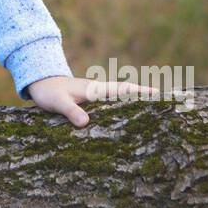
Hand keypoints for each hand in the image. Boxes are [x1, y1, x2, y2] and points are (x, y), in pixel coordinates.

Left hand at [25, 75, 158, 126]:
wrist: (39, 83)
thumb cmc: (49, 92)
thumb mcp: (58, 102)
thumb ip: (70, 111)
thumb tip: (85, 123)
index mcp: (96, 90)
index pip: (123, 90)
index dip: (141, 92)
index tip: (160, 94)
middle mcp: (99, 93)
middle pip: (127, 96)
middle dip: (146, 100)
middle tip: (167, 108)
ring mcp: (96, 98)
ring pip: (120, 102)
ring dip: (135, 107)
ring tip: (154, 119)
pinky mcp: (91, 105)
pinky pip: (111, 108)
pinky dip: (121, 112)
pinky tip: (127, 124)